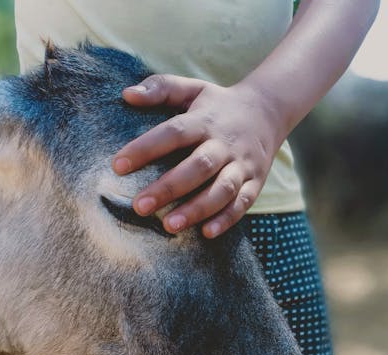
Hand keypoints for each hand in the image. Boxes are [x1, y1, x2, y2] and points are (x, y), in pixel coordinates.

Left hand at [112, 74, 284, 237]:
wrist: (269, 111)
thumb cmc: (218, 104)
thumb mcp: (191, 89)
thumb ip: (160, 88)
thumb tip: (126, 95)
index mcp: (204, 120)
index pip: (173, 133)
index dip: (145, 148)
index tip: (118, 166)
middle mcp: (224, 144)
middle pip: (199, 166)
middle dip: (169, 188)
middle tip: (140, 207)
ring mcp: (242, 165)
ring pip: (222, 189)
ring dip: (197, 209)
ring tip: (169, 226)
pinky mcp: (255, 183)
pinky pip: (243, 203)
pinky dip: (226, 219)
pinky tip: (205, 233)